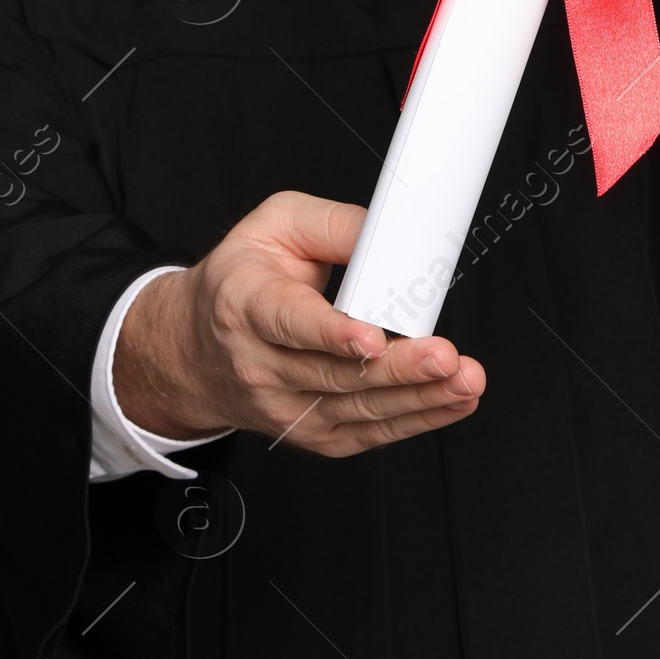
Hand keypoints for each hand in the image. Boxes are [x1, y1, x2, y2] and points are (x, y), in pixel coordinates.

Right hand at [113, 191, 484, 457]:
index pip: (289, 322)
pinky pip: (366, 433)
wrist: (196, 348)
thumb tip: (389, 234)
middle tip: (444, 356)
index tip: (371, 337)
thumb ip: (333, 225)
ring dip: (418, 398)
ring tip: (463, 380)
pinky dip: (414, 421)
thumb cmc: (240, 280)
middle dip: (397, 367)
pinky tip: (450, 402)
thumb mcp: (275, 226)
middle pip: (334, 373)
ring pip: (356, 409)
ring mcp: (283, 406)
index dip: (331, 333)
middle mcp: (258, 363)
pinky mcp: (309, 432)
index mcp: (244, 304)